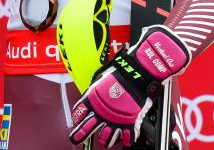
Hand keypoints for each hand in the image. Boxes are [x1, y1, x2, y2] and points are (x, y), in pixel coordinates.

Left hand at [69, 25, 190, 147]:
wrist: (137, 73)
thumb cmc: (120, 73)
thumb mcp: (101, 79)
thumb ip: (95, 92)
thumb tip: (90, 98)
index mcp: (93, 100)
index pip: (78, 114)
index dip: (77, 119)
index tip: (77, 121)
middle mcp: (102, 113)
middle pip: (85, 130)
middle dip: (79, 136)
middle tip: (76, 139)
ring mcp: (115, 120)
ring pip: (105, 140)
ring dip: (105, 140)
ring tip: (106, 140)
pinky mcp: (129, 124)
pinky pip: (126, 139)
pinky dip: (126, 140)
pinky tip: (125, 137)